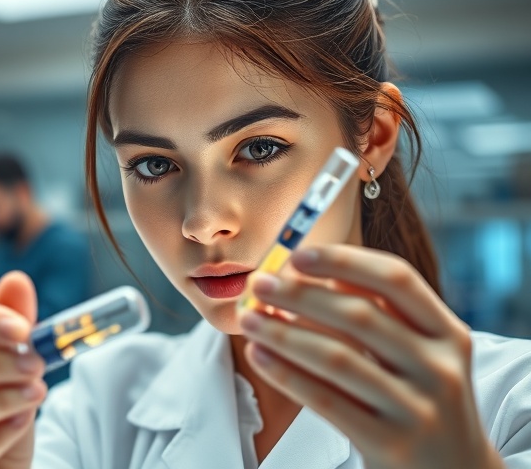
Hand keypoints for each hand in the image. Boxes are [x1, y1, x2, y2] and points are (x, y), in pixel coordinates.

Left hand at [239, 244, 504, 468]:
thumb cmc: (420, 399)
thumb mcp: (418, 353)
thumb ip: (381, 313)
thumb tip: (315, 272)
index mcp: (448, 333)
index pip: (396, 280)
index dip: (344, 260)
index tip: (296, 254)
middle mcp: (438, 367)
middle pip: (360, 315)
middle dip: (300, 295)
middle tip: (258, 284)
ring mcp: (417, 408)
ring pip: (337, 358)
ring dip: (284, 333)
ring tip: (249, 319)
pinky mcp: (389, 443)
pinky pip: (326, 400)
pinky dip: (286, 374)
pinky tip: (259, 356)